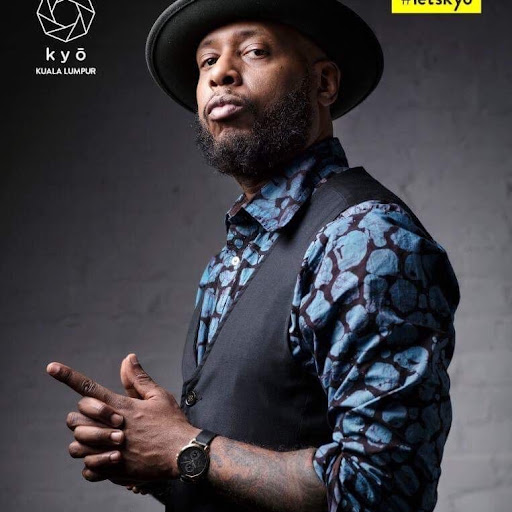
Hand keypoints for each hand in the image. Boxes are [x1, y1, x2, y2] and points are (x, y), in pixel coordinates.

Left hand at [47, 354, 199, 482]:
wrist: (183, 453)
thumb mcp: (158, 396)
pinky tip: (105, 459)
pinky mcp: (114, 470)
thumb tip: (127, 358)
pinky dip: (92, 464)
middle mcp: (111, 427)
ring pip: (76, 446)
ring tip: (98, 441)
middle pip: (75, 418)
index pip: (89, 388)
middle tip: (95, 420)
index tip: (51, 367)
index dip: (68, 376)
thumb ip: (138, 379)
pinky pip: (87, 468)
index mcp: (121, 406)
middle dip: (80, 417)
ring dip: (83, 442)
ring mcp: (111, 450)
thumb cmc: (172, 422)